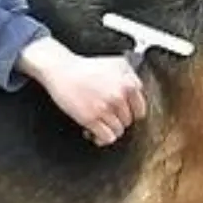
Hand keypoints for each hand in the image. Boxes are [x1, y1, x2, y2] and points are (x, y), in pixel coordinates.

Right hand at [18, 37, 147, 145]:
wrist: (61, 70)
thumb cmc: (86, 67)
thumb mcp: (117, 63)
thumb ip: (132, 78)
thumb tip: (139, 93)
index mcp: (129, 83)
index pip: (140, 110)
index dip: (130, 113)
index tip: (122, 113)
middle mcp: (119, 96)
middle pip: (128, 122)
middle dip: (117, 120)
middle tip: (105, 114)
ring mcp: (105, 108)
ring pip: (118, 131)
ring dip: (108, 129)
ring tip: (98, 122)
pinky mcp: (91, 118)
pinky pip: (106, 137)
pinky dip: (101, 138)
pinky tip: (93, 131)